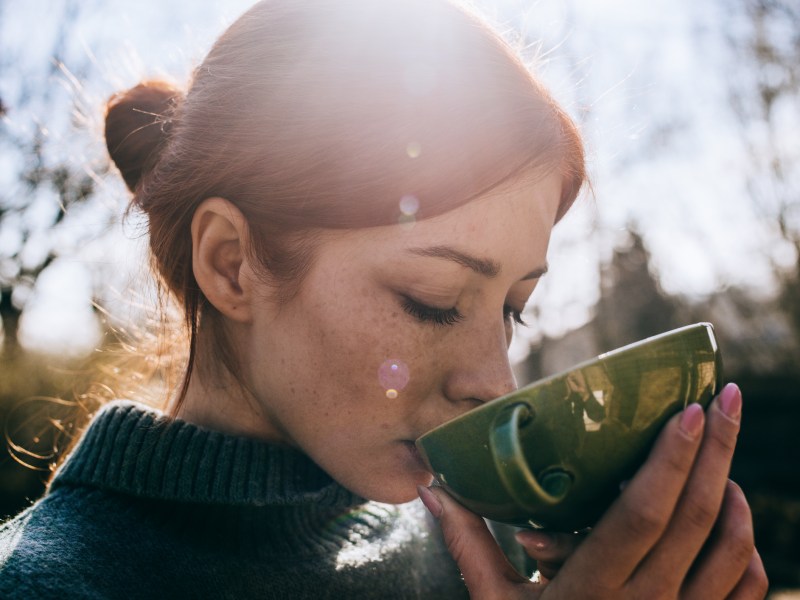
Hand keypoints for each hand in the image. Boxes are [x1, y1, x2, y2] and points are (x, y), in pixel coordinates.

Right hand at [418, 383, 768, 598]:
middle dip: (717, 450)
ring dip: (736, 494)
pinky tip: (734, 515)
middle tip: (726, 397)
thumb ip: (466, 543)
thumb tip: (428, 488)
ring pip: (732, 550)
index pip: (642, 514)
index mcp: (592, 591)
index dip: (669, 460)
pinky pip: (748, 588)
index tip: (686, 410)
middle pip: (696, 517)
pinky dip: (749, 545)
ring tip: (723, 453)